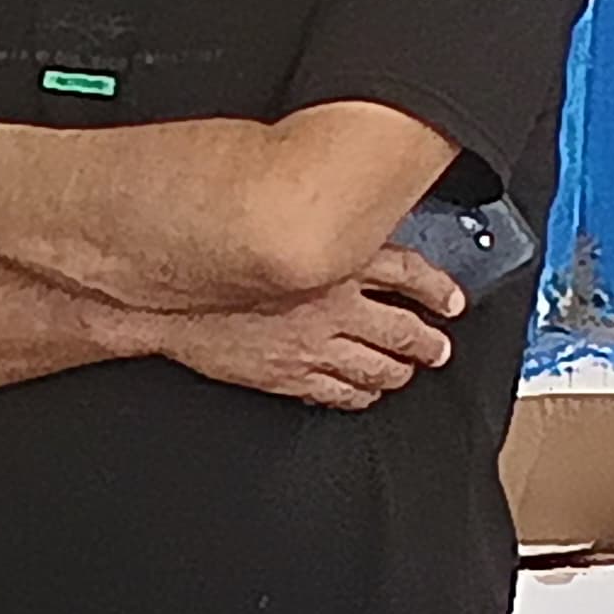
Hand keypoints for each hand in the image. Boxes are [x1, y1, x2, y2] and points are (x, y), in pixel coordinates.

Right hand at [156, 252, 460, 410]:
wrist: (164, 304)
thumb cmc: (209, 267)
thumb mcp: (275, 229)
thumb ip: (318, 230)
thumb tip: (346, 218)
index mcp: (334, 263)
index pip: (406, 273)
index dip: (436, 288)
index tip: (450, 299)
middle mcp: (332, 306)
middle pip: (402, 329)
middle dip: (426, 342)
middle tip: (438, 347)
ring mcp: (312, 346)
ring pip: (376, 366)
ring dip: (398, 371)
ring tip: (407, 373)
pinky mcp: (287, 376)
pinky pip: (338, 392)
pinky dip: (358, 396)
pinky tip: (362, 395)